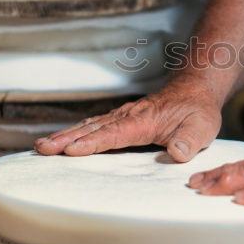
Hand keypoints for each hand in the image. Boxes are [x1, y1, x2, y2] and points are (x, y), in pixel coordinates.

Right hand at [34, 76, 221, 161]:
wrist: (195, 91)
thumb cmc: (197, 112)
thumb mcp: (202, 127)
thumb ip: (189, 140)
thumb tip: (179, 152)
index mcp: (143, 121)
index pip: (114, 134)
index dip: (92, 142)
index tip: (70, 150)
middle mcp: (128, 116)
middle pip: (93, 128)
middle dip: (66, 139)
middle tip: (42, 149)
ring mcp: (123, 116)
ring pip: (90, 126)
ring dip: (65, 136)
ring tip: (42, 147)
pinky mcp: (122, 120)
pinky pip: (95, 126)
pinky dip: (76, 133)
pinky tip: (62, 141)